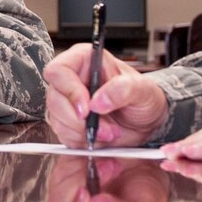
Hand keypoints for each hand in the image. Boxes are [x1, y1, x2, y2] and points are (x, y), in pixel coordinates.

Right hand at [43, 45, 165, 147]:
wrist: (147, 122)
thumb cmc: (143, 98)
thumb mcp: (142, 90)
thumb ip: (123, 90)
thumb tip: (98, 101)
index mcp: (84, 60)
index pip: (59, 71)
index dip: (69, 91)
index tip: (87, 109)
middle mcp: (71, 79)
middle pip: (54, 99)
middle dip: (80, 120)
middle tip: (105, 129)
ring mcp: (67, 102)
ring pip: (57, 120)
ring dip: (83, 133)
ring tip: (109, 133)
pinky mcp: (68, 122)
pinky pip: (63, 135)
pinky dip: (82, 141)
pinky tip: (100, 138)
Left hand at [44, 155, 168, 201]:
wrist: (147, 171)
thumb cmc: (144, 201)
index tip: (88, 194)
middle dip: (84, 184)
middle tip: (111, 169)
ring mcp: (63, 199)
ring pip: (59, 184)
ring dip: (88, 170)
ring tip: (114, 167)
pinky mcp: (62, 176)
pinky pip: (62, 166)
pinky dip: (83, 159)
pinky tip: (103, 161)